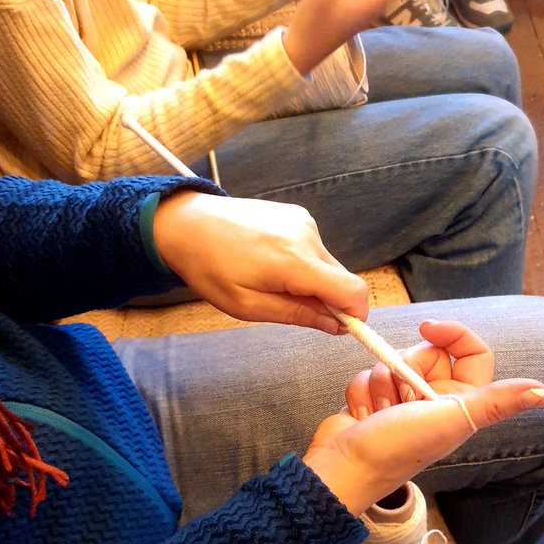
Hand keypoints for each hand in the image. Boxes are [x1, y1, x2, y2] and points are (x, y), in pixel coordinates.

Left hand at [153, 191, 368, 332]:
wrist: (187, 223)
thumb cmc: (210, 267)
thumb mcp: (248, 305)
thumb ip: (298, 315)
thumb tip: (336, 325)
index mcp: (295, 261)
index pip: (352, 290)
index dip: (356, 315)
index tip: (341, 328)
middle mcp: (307, 236)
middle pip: (342, 279)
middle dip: (328, 300)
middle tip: (291, 308)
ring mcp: (304, 221)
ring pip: (328, 265)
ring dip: (312, 281)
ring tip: (271, 281)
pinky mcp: (298, 215)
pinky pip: (315, 249)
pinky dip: (304, 263)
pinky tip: (271, 262)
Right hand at [303, 320, 543, 514]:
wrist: (342, 469)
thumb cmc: (396, 448)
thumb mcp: (450, 420)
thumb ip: (495, 404)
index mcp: (462, 404)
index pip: (472, 353)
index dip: (453, 335)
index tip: (427, 328)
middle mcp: (436, 402)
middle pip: (425, 353)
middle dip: (405, 367)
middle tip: (402, 396)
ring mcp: (403, 403)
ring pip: (392, 362)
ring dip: (379, 384)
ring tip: (379, 414)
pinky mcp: (374, 403)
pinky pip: (368, 376)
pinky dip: (360, 393)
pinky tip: (362, 417)